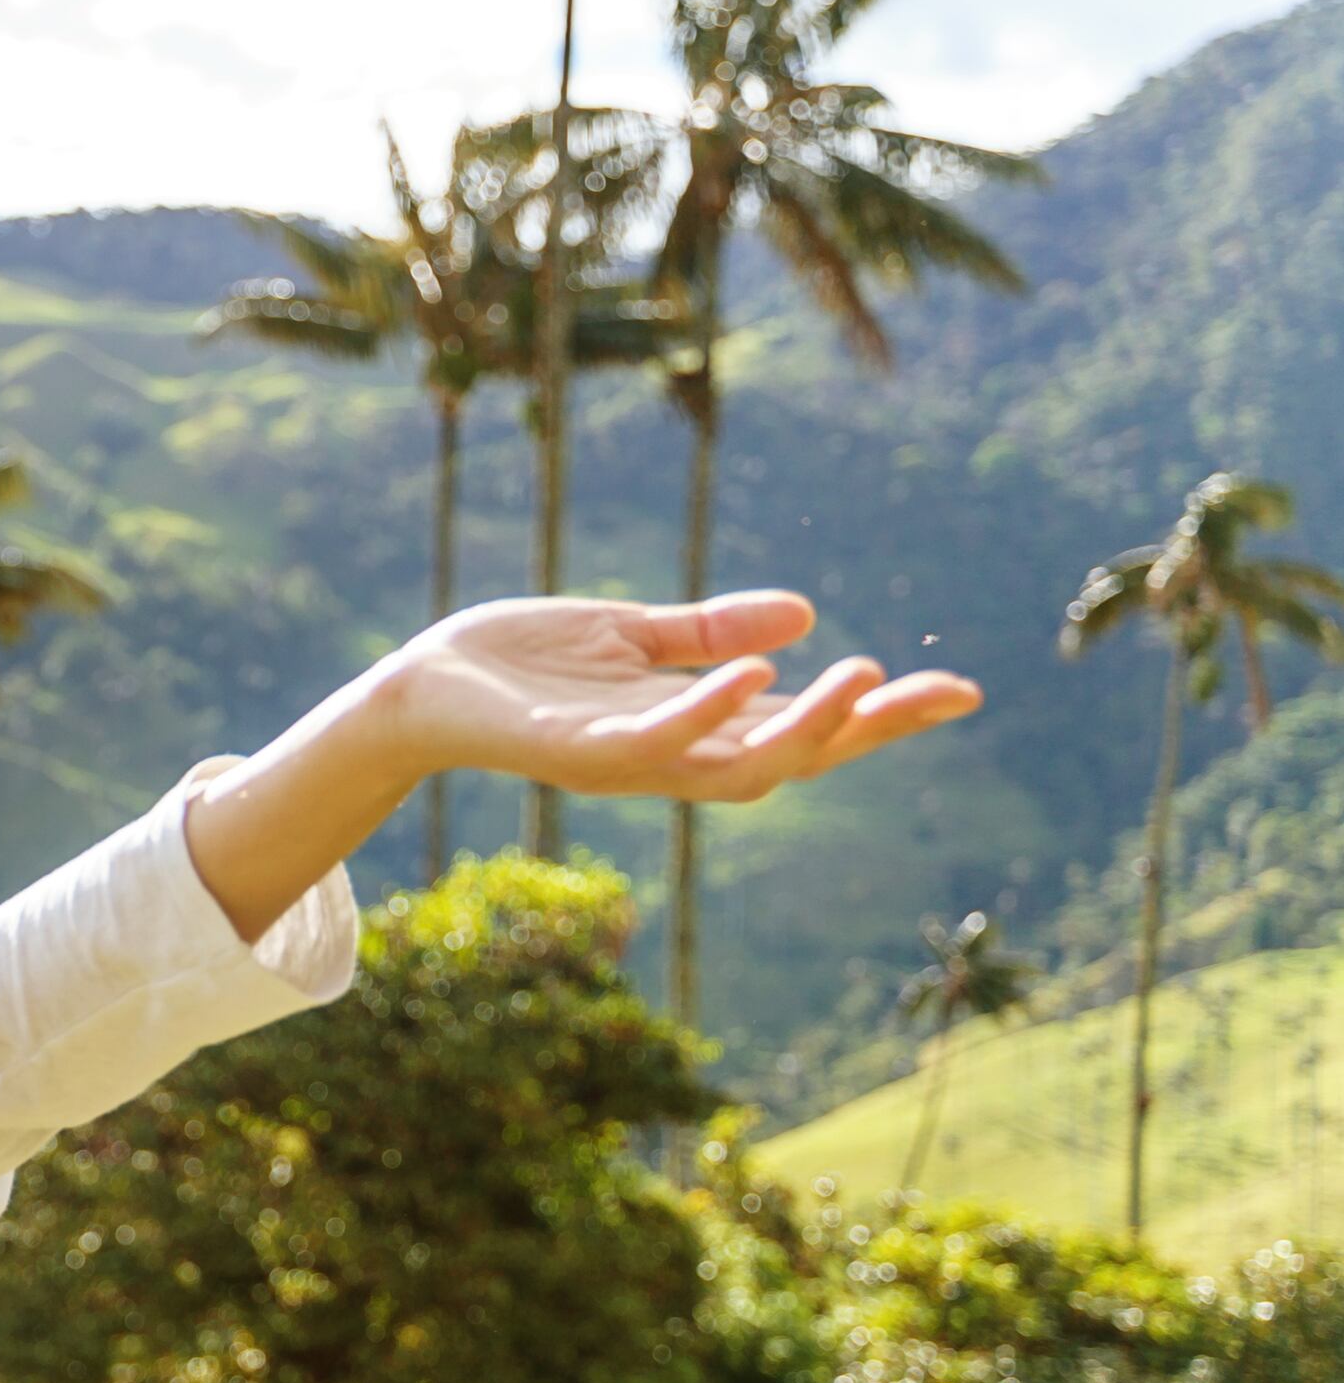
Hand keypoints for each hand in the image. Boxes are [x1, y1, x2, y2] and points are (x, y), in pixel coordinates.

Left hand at [379, 592, 977, 802]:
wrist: (420, 684)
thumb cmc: (518, 666)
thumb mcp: (629, 635)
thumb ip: (710, 632)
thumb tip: (806, 617)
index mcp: (692, 725)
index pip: (807, 728)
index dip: (881, 717)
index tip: (961, 691)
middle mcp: (671, 755)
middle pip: (796, 757)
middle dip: (870, 731)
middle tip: (940, 694)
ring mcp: (627, 759)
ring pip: (739, 766)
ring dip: (807, 726)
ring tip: (865, 679)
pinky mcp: (576, 750)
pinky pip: (656, 742)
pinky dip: (707, 710)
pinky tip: (755, 674)